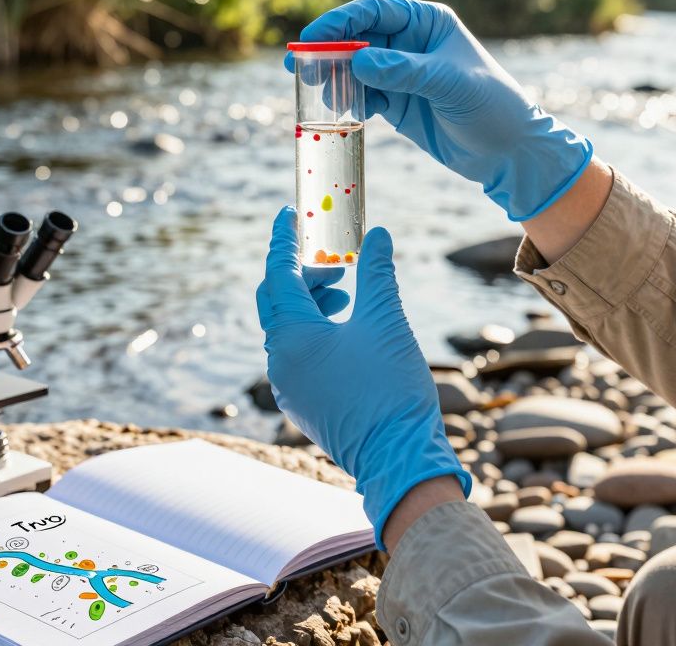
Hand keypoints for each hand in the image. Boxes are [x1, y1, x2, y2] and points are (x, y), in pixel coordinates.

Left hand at [256, 207, 470, 548]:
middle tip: (338, 268)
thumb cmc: (391, 388)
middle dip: (303, 277)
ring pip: (286, 331)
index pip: (277, 274)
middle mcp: (279, 362)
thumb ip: (377, 273)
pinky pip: (295, 357)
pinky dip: (313, 335)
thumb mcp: (386, 321)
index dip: (283, 241)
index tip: (289, 216)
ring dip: (311, 307)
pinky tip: (347, 335)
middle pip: (276, 302)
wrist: (398, 459)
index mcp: (291, 336)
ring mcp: (288, 388)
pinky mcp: (303, 405)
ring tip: (348, 300)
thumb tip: (377, 235)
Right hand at [287, 0, 593, 220]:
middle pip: (358, 39)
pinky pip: (361, 97)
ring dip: (333, 79)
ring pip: (355, 70)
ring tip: (313, 93)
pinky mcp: (396, 104)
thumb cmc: (491, 107)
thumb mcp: (449, 85)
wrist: (509, 152)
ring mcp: (400, 74)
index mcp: (427, 23)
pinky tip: (333, 112)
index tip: (313, 37)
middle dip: (328, 51)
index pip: (375, 12)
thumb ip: (404, 72)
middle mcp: (410, 43)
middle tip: (299, 66)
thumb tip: (358, 63)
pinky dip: (345, 103)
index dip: (341, 21)